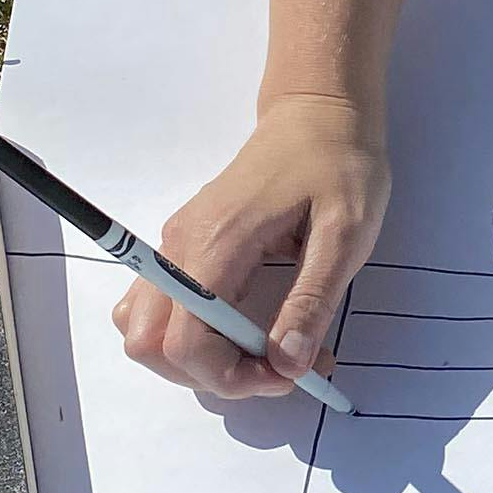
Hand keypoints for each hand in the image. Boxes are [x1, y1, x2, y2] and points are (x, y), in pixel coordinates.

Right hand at [113, 94, 389, 398]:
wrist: (319, 114)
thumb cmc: (339, 165)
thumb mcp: (346, 234)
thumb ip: (312, 301)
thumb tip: (286, 363)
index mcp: (217, 244)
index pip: (184, 342)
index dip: (228, 377)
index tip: (285, 375)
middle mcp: (179, 247)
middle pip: (148, 344)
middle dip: (208, 375)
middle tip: (276, 366)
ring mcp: (176, 245)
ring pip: (145, 330)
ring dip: (195, 360)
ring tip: (262, 352)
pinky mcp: (185, 246)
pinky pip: (162, 308)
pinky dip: (193, 336)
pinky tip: (244, 330)